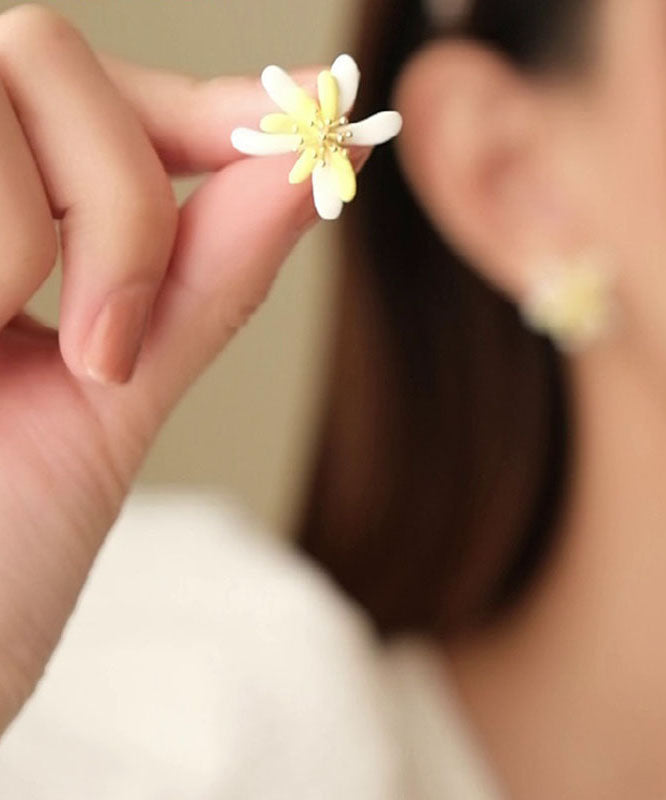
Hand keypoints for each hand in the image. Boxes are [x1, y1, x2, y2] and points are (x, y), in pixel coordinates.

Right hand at [0, 4, 369, 731]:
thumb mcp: (115, 403)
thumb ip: (204, 280)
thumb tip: (305, 175)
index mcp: (7, 220)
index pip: (113, 96)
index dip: (206, 99)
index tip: (297, 113)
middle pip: (50, 53)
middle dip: (119, 210)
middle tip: (102, 352)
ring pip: (2, 83)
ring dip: (25, 245)